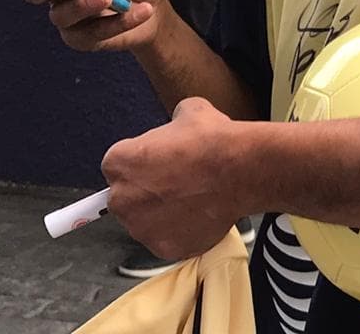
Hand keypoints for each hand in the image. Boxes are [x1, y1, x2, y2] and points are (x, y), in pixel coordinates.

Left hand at [102, 98, 245, 260]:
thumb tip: (178, 126)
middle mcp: (121, 199)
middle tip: (177, 181)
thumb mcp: (188, 112)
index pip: (119, 166)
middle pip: (128, 197)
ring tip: (193, 198)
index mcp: (119, 163)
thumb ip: (172, 124)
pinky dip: (182, 231)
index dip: (142, 163)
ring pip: (147, 222)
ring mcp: (141, 228)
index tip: (159, 163)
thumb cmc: (212, 141)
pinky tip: (200, 214)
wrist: (240, 170)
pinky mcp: (164, 248)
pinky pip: (168, 240)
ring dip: (163, 213)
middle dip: (148, 191)